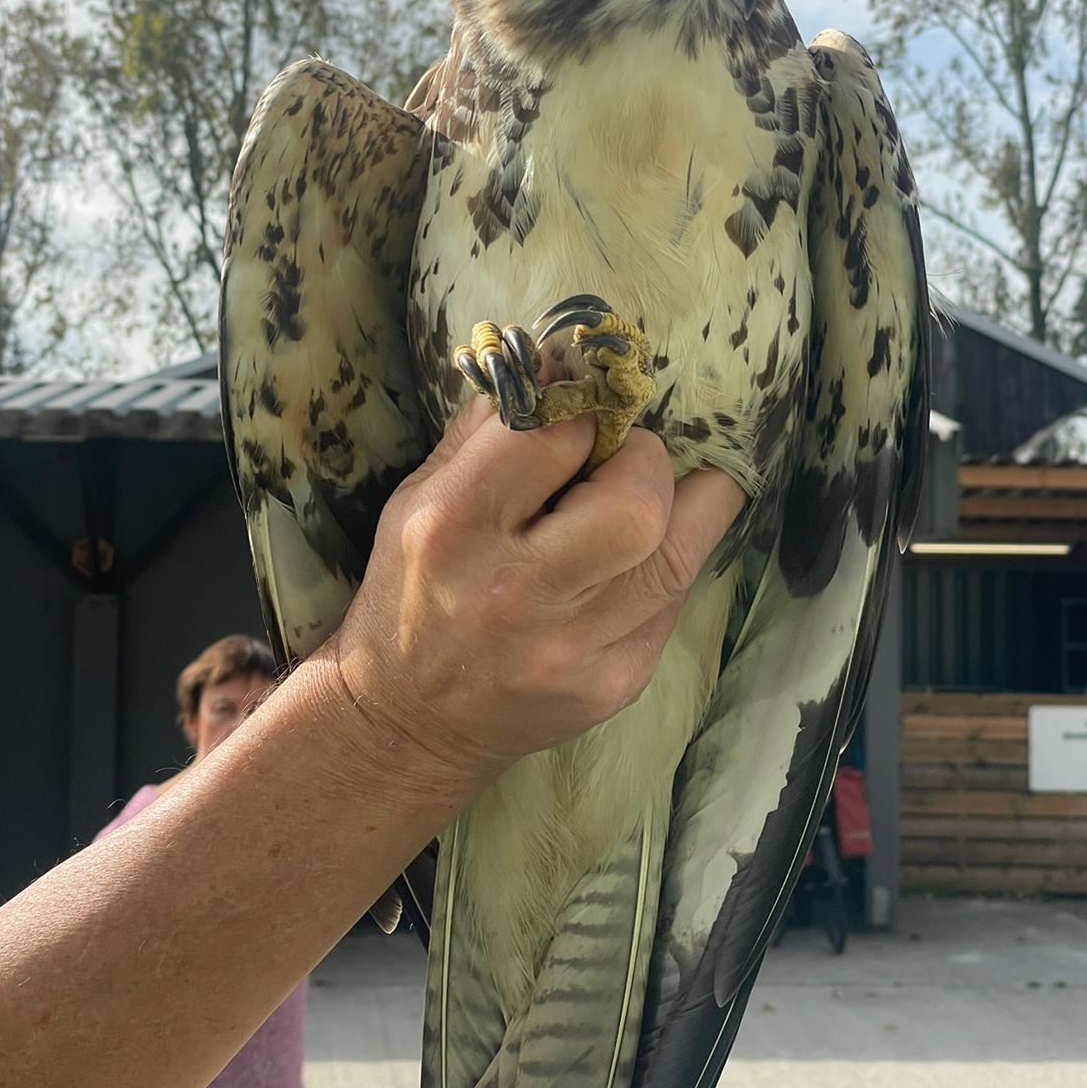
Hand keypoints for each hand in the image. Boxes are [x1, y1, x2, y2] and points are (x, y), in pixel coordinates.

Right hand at [328, 397, 743, 788]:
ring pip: (679, 553)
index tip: (584, 415)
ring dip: (681, 507)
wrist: (405, 724)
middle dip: (647, 460)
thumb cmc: (412, 592)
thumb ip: (486, 431)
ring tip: (652, 496)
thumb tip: (559, 363)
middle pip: (638, 502)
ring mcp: (572, 647)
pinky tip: (634, 563)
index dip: (584, 411)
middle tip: (627, 460)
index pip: (556, 434)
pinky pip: (674, 602)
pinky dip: (666, 566)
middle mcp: (514, 591)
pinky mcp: (613, 684)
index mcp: (453, 527)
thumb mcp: (417, 499)